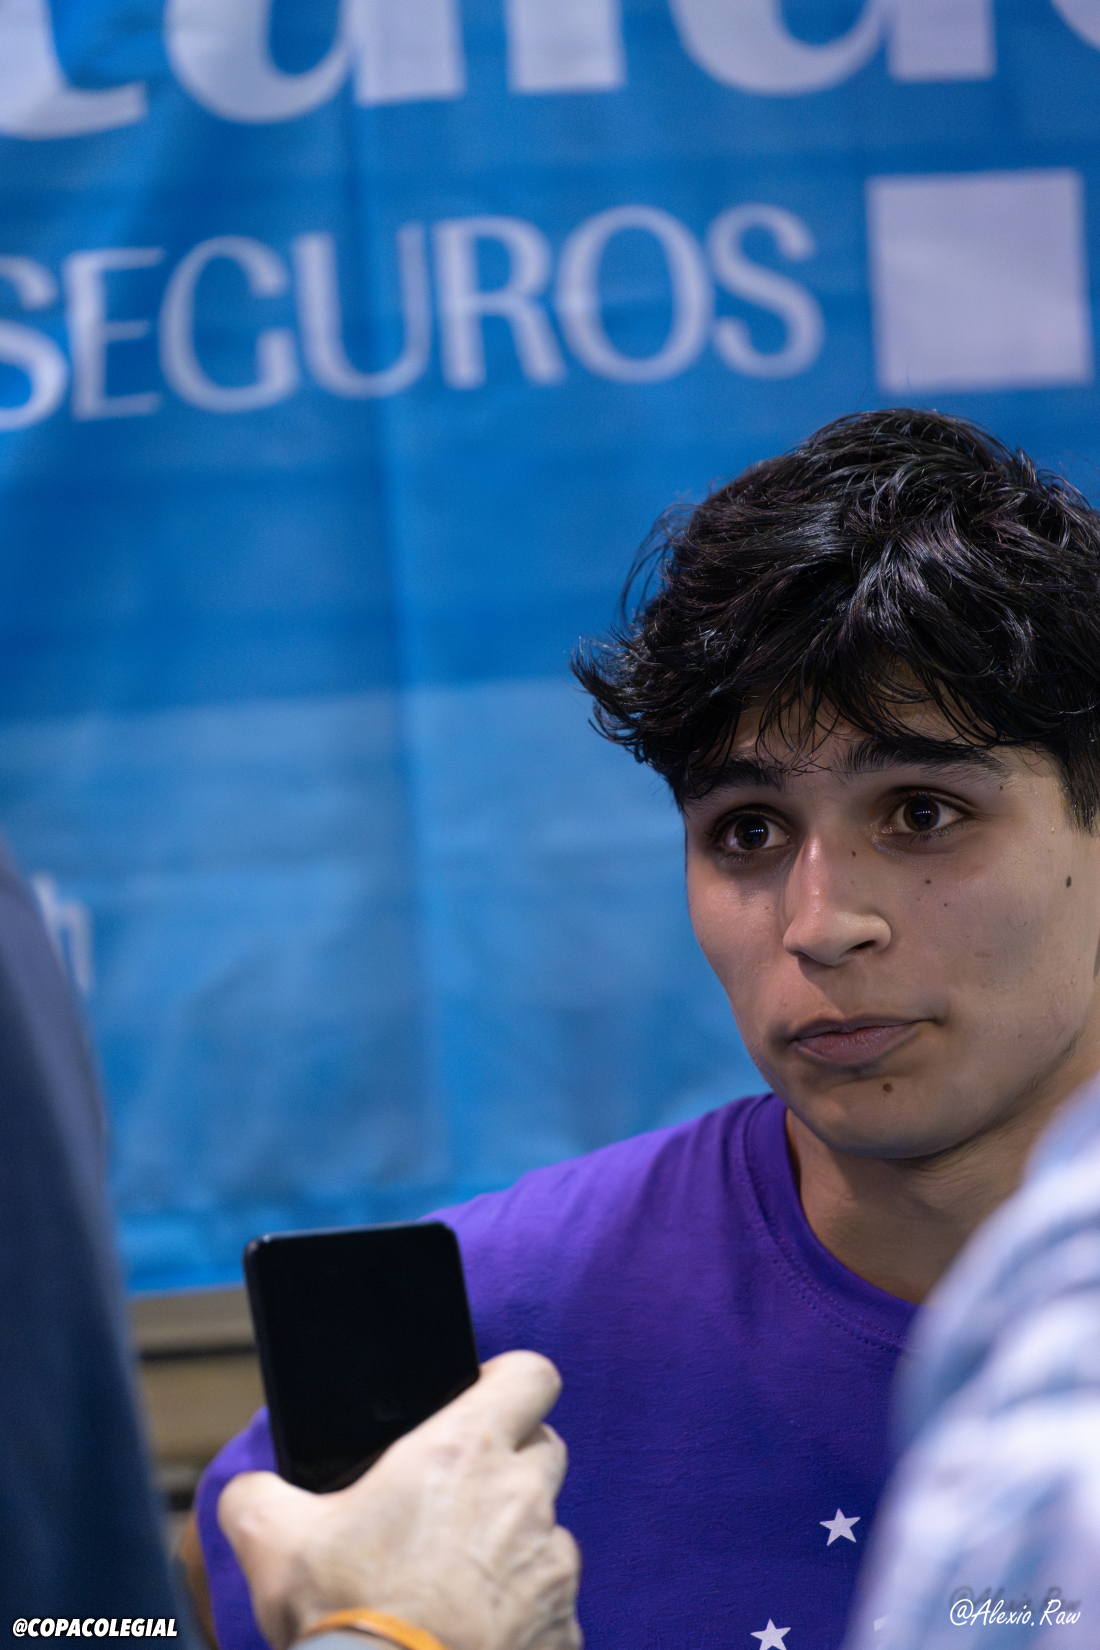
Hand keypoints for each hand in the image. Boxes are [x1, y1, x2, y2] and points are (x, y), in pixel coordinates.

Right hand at [218, 1351, 581, 1649]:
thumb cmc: (343, 1620)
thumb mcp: (273, 1543)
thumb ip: (259, 1497)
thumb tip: (250, 1493)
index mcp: (464, 1452)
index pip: (530, 1375)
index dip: (508, 1383)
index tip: (483, 1400)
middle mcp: (522, 1498)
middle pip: (543, 1450)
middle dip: (510, 1466)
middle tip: (458, 1500)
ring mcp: (552, 1567)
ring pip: (548, 1533)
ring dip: (514, 1548)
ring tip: (456, 1586)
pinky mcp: (566, 1631)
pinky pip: (554, 1607)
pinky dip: (524, 1616)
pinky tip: (475, 1636)